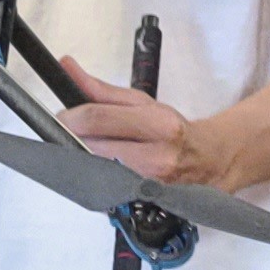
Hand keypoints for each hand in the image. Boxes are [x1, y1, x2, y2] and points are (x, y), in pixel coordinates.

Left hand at [56, 53, 233, 192]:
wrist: (207, 161)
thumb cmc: (171, 128)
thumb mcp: (141, 102)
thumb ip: (100, 89)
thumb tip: (66, 66)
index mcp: (157, 124)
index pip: (98, 118)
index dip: (71, 117)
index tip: (62, 116)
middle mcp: (155, 157)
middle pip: (92, 148)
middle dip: (73, 140)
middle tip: (70, 134)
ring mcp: (150, 184)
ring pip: (96, 172)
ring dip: (82, 160)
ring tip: (86, 150)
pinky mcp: (143, 202)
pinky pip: (106, 190)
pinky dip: (95, 179)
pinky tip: (98, 170)